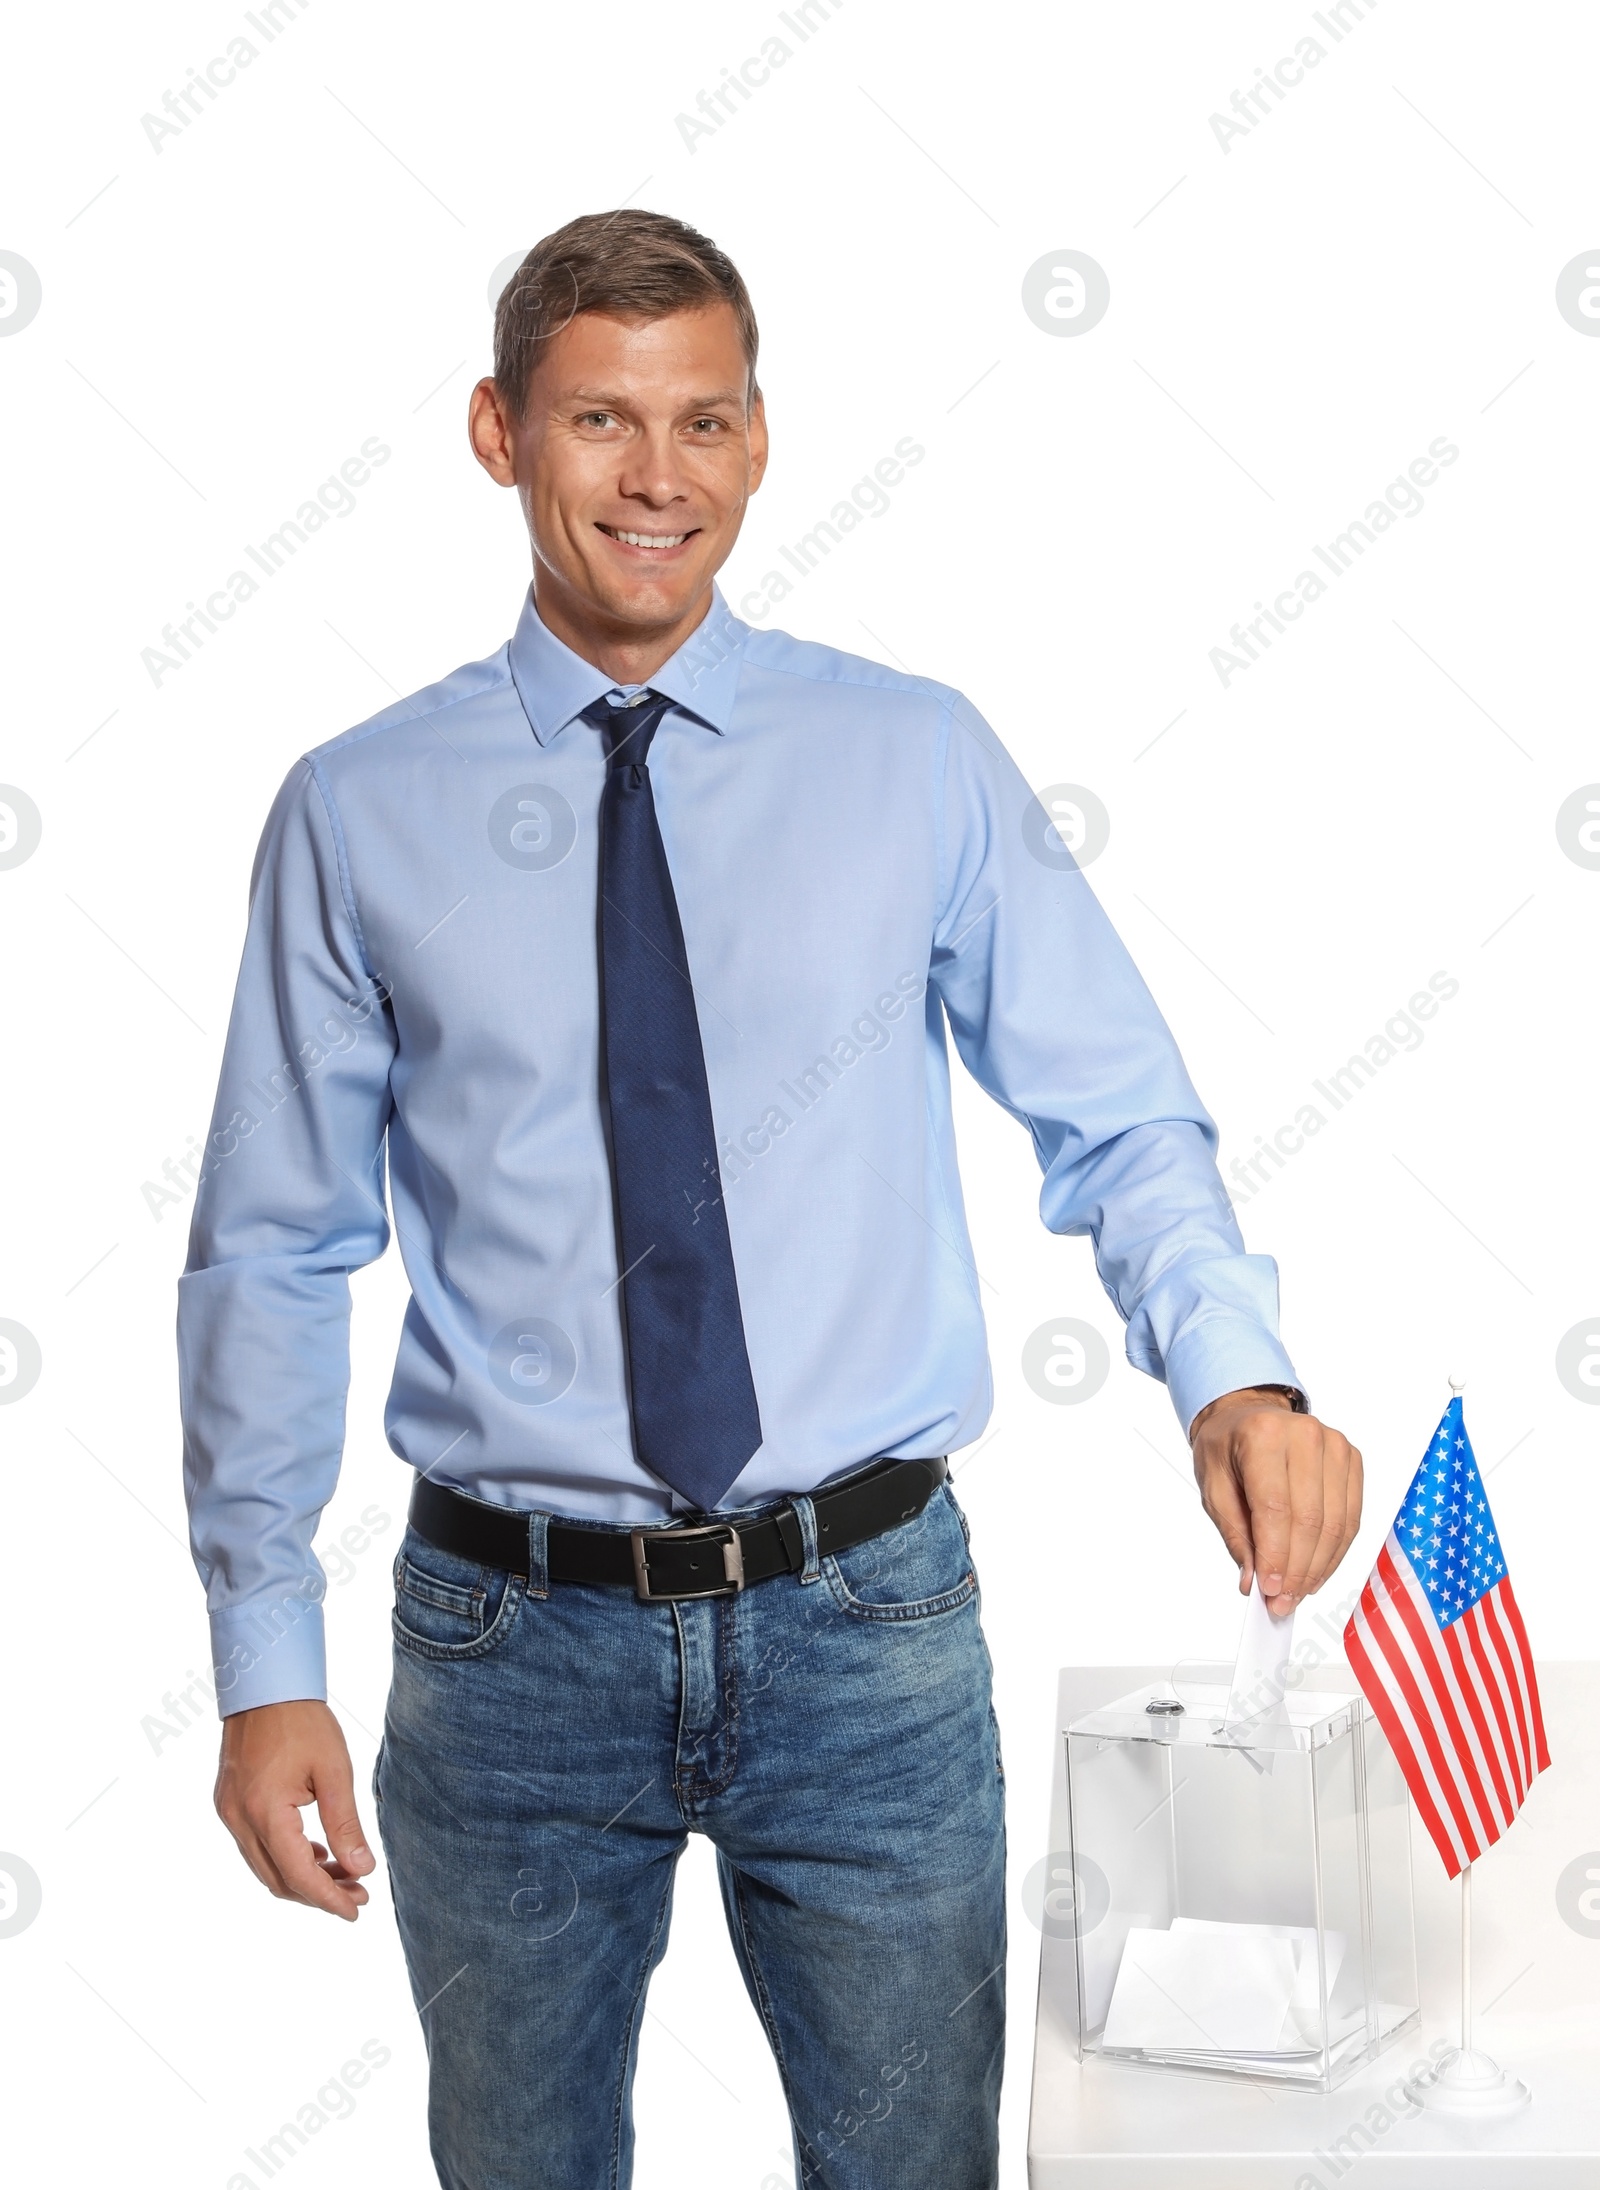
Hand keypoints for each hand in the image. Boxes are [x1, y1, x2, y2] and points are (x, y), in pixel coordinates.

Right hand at [214, 1700, 374, 1921]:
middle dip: (318, 1893)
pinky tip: (315, 1851)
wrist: (264, 1684)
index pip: (298, 1875)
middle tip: (358, 1893)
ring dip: (301, 1877)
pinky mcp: (227, 1803)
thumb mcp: (333, 1771)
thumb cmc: (302, 1721)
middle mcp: (238, 1819)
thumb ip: (345, 1824)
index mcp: (265, 1812)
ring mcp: (228, 1812)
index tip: (357, 1909)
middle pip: (278, 1880)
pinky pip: (255, 1846)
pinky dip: (284, 1856)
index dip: (328, 1899)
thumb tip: (362, 1869)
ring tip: (343, 1874)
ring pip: (264, 1866)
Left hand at [1190, 1388, 1362, 1617]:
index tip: (1270, 1590)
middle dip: (1297, 1569)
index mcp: (1262, 1436)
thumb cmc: (1227, 1448)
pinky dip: (1335, 1552)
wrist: (1248, 1413)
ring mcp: (1335, 1446)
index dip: (1276, 1555)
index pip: (1275, 1508)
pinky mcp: (1353, 1460)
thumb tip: (1254, 1581)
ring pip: (1336, 1524)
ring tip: (1298, 1593)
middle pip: (1310, 1520)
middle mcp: (1305, 1435)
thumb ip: (1235, 1535)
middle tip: (1283, 1601)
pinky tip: (1317, 1572)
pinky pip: (1351, 1518)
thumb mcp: (1212, 1488)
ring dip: (1318, 1567)